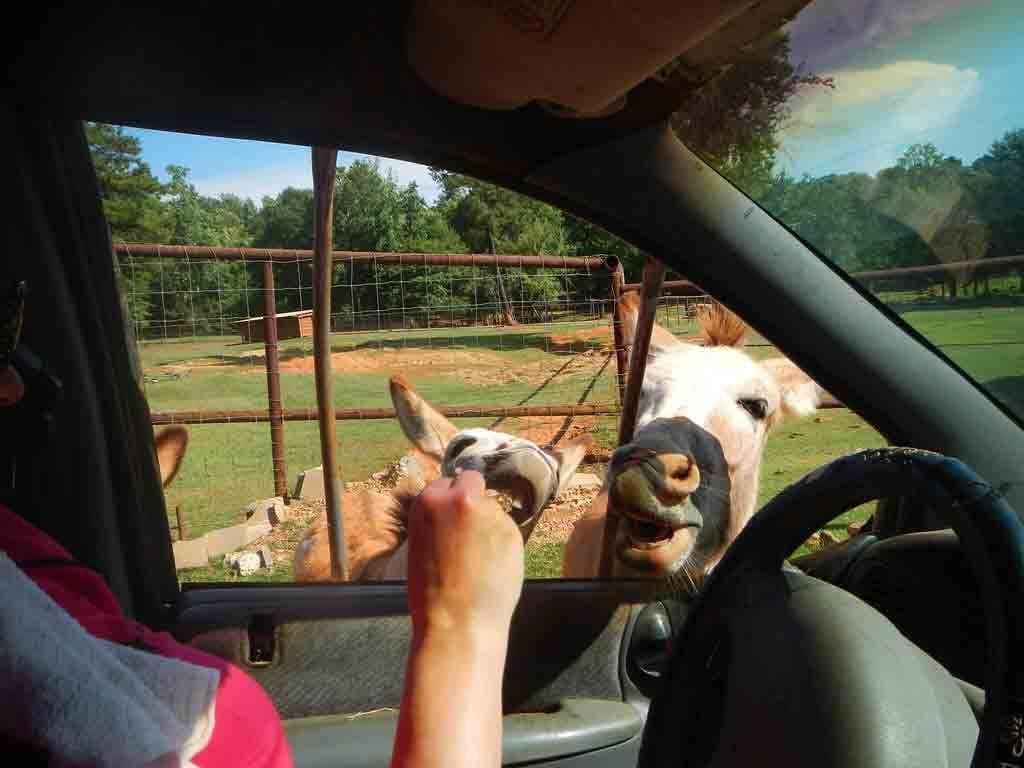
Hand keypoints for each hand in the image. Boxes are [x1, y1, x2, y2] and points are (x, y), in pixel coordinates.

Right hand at [406, 470, 523, 639]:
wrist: (459, 623)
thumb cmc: (431, 593)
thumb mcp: (420, 544)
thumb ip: (439, 519)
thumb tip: (456, 511)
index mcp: (430, 501)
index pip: (446, 483)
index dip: (450, 500)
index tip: (452, 516)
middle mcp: (462, 499)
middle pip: (472, 482)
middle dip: (473, 498)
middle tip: (470, 528)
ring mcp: (491, 513)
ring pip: (493, 508)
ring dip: (489, 524)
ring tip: (480, 560)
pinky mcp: (514, 531)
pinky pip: (507, 530)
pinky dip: (503, 543)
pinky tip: (493, 567)